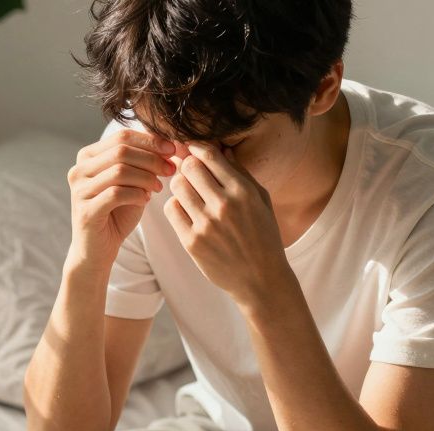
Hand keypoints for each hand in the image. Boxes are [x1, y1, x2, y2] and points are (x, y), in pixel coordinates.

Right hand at [66, 129, 175, 273]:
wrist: (98, 250)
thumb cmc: (117, 214)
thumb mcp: (133, 183)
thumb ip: (144, 163)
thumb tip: (170, 143)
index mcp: (88, 157)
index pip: (122, 136)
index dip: (150, 140)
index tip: (173, 149)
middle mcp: (79, 170)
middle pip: (121, 150)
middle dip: (151, 158)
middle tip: (170, 169)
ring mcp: (79, 190)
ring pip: (119, 170)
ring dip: (146, 177)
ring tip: (158, 187)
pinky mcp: (86, 211)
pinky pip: (116, 194)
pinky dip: (137, 194)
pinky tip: (146, 200)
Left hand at [162, 143, 291, 307]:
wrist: (261, 279)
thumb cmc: (263, 236)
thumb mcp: (261, 200)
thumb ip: (241, 173)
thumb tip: (220, 148)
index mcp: (243, 192)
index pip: (209, 156)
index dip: (197, 148)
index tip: (194, 150)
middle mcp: (224, 206)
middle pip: (188, 167)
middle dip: (187, 166)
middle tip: (191, 173)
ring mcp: (206, 225)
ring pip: (177, 186)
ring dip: (181, 185)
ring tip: (190, 193)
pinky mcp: (191, 242)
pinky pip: (171, 209)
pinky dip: (176, 206)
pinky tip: (187, 211)